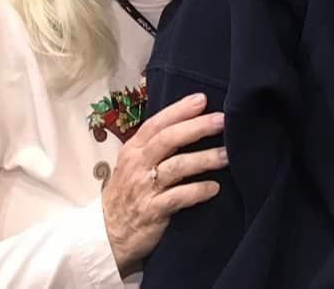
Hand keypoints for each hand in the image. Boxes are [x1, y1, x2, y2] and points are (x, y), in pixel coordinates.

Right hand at [101, 93, 227, 275]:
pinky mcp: (152, 211)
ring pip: (177, 167)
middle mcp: (138, 165)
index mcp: (134, 150)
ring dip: (205, 158)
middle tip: (222, 120)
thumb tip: (194, 120)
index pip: (156, 124)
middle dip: (197, 127)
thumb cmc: (128, 193)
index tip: (202, 99)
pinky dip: (198, 191)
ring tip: (228, 155)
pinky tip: (214, 187)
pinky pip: (178, 197)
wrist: (106, 234)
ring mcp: (144, 188)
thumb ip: (157, 145)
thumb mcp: (134, 164)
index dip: (179, 110)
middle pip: (168, 140)